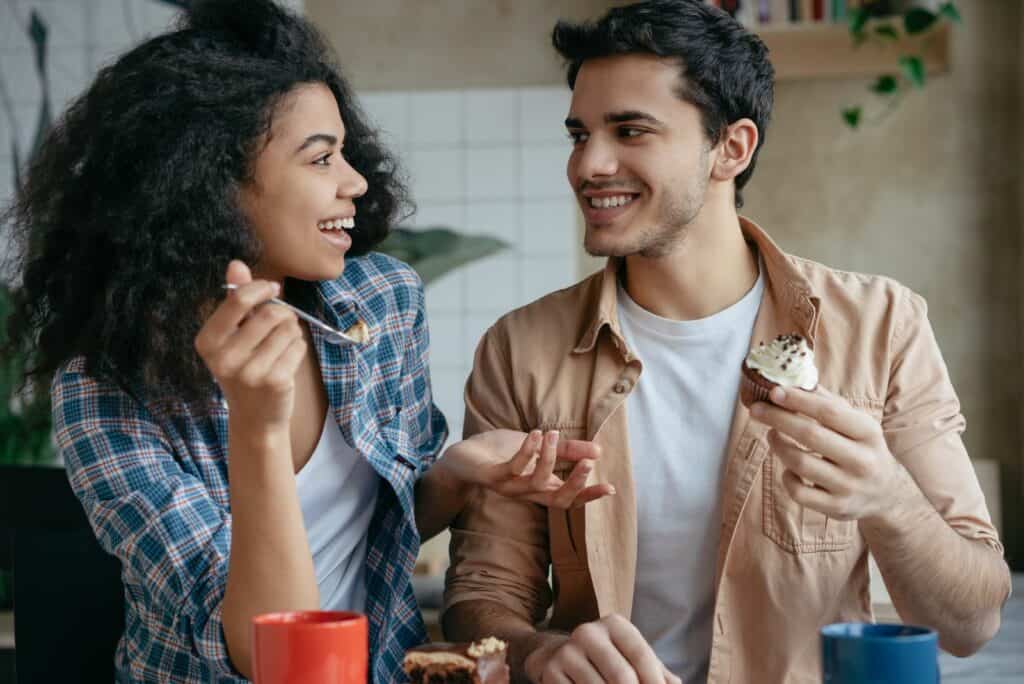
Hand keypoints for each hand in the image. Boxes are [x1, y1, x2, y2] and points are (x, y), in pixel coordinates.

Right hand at [194, 261, 304, 430]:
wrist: (255, 417)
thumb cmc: (245, 367)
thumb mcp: (233, 335)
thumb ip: (236, 300)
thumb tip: (236, 264)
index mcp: (207, 342)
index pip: (238, 301)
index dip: (261, 288)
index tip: (272, 288)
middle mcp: (224, 358)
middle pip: (270, 314)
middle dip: (282, 313)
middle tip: (281, 323)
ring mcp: (249, 372)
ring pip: (288, 329)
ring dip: (292, 331)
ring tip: (281, 344)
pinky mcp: (275, 381)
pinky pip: (299, 346)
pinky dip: (298, 348)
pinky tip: (287, 361)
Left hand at [440, 429, 614, 509]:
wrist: (462, 457)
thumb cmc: (500, 453)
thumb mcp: (539, 447)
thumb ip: (567, 450)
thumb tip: (599, 450)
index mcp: (539, 488)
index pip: (569, 499)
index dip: (589, 496)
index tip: (611, 488)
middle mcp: (526, 492)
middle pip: (557, 500)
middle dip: (575, 483)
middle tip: (589, 463)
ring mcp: (508, 487)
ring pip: (536, 483)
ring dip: (549, 458)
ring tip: (553, 434)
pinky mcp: (492, 477)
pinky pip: (513, 468)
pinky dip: (527, 451)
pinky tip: (535, 434)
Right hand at [524, 615, 680, 683]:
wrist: (558, 655)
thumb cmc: (608, 659)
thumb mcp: (631, 656)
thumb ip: (657, 672)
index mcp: (614, 625)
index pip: (642, 656)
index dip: (655, 682)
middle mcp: (588, 632)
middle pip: (622, 677)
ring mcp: (567, 652)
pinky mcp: (551, 672)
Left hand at [749, 385, 904, 520]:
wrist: (887, 494)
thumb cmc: (862, 449)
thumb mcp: (856, 423)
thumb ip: (828, 403)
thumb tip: (794, 379)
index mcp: (868, 433)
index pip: (829, 413)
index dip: (799, 400)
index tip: (774, 391)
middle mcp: (862, 460)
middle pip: (810, 435)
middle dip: (778, 419)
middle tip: (757, 410)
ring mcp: (849, 486)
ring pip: (800, 463)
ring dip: (778, 446)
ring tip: (771, 435)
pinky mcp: (836, 507)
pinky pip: (799, 492)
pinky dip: (786, 477)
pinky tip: (787, 468)